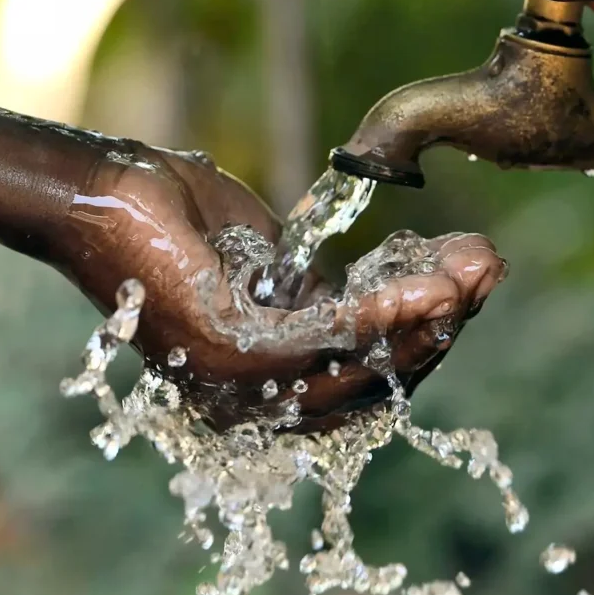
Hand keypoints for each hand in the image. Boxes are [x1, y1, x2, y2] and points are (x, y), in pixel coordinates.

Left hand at [65, 144, 506, 430]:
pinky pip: (325, 340)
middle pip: (372, 385)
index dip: (424, 336)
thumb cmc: (179, 222)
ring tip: (470, 273)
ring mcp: (236, 385)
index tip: (468, 279)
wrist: (106, 192)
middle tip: (487, 270)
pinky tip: (427, 283)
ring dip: (424, 320)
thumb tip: (375, 300)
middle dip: (440, 329)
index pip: (362, 378)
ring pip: (358, 369)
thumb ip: (318, 297)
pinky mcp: (228, 350)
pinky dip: (383, 314)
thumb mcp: (268, 268)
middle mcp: (251, 402)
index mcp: (260, 385)